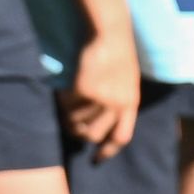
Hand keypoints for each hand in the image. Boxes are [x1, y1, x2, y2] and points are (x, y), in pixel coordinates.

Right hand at [60, 15, 139, 157]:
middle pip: (93, 135)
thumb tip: (102, 123)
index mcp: (131, 104)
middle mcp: (117, 105)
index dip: (107, 151)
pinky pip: (67, 105)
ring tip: (66, 106)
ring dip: (68, 116)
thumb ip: (119, 101)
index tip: (95, 159)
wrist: (110, 33)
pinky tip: (63, 91)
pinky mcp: (84, 90)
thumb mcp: (127, 81)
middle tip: (71, 126)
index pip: (121, 137)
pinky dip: (62, 101)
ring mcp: (101, 98)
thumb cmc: (118, 53)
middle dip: (80, 133)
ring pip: (77, 121)